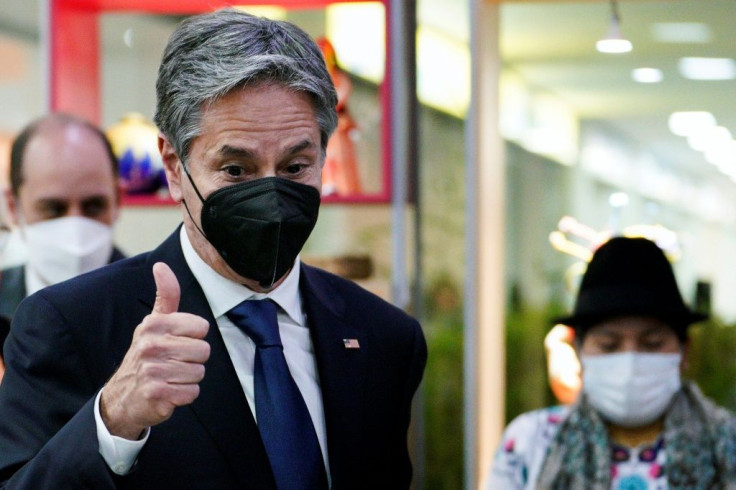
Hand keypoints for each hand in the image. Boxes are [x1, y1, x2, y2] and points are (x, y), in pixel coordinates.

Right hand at [100, 262, 210, 439]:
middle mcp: (151, 345)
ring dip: (189, 378)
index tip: (177, 341)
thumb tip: (161, 266)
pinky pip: (191, 393)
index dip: (194, 337)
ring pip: (199, 372)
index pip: (201, 327)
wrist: (123, 395)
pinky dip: (184, 395)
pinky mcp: (156, 394)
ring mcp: (152, 370)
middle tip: (174, 362)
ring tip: (170, 376)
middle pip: (203, 351)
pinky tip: (169, 391)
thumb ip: (166, 295)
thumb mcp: (154, 322)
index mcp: (154, 324)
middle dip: (193, 359)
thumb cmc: (147, 354)